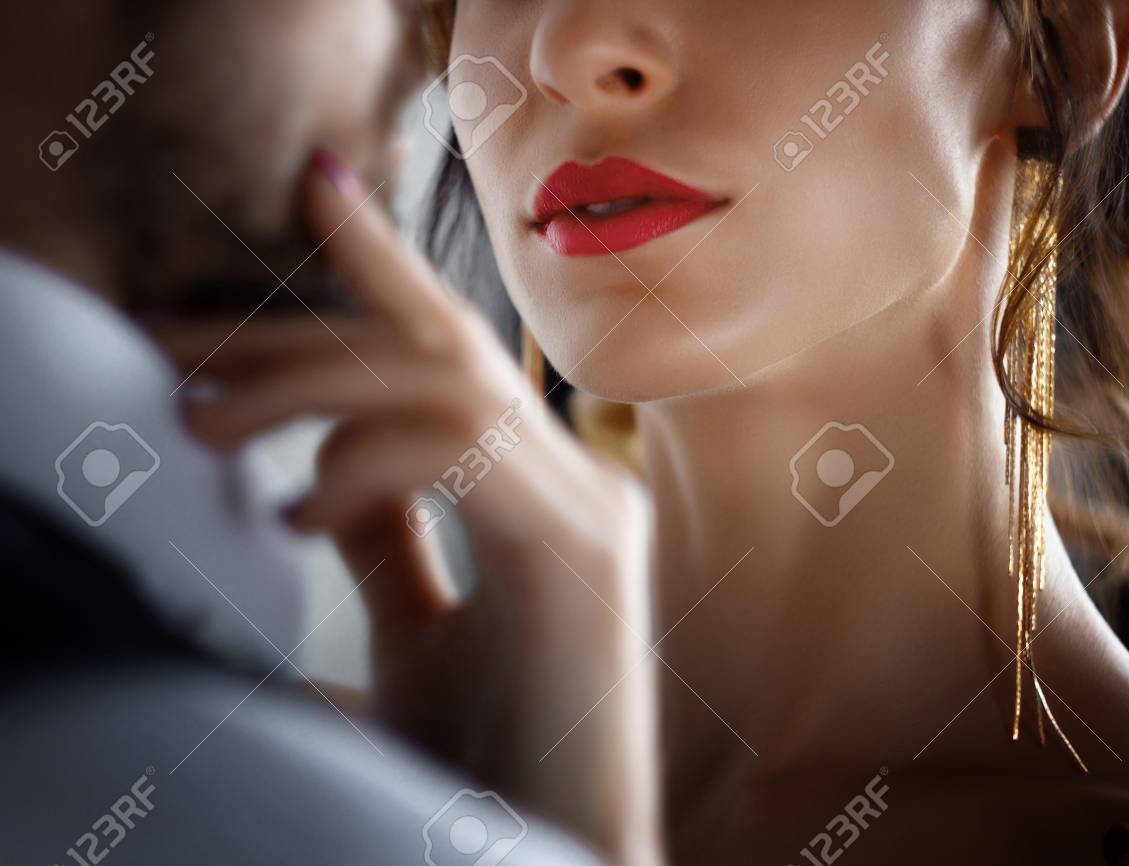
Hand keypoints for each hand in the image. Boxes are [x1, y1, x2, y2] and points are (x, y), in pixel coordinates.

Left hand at [156, 150, 661, 865]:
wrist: (557, 853)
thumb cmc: (494, 765)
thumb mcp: (419, 629)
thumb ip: (386, 535)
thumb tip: (310, 464)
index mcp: (539, 496)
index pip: (452, 355)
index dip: (386, 262)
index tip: (318, 188)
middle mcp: (577, 482)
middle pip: (434, 349)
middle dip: (295, 330)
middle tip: (171, 339)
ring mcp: (588, 511)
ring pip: (442, 383)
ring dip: (306, 386)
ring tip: (198, 421)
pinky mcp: (582, 553)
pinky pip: (462, 456)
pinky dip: (364, 463)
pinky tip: (293, 507)